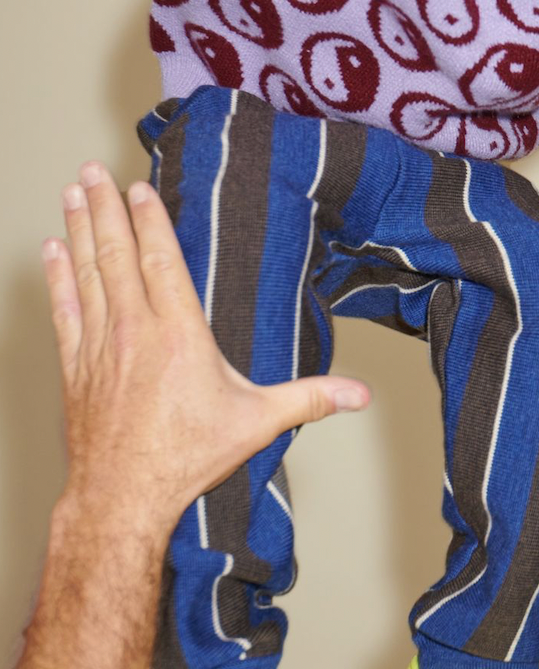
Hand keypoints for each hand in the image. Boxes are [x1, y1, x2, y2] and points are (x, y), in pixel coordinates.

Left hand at [44, 161, 369, 536]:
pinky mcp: (77, 368)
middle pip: (116, 254)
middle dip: (103, 208)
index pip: (162, 261)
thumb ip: (308, 399)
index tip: (139, 187)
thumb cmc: (187, 459)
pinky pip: (64, 310)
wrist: (123, 498)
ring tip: (70, 192)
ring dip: (77, 229)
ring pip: (86, 274)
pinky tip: (50, 251)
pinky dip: (56, 278)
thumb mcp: (256, 423)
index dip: (149, 220)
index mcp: (179, 335)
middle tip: (91, 170)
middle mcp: (135, 332)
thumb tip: (359, 395)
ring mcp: (100, 347)